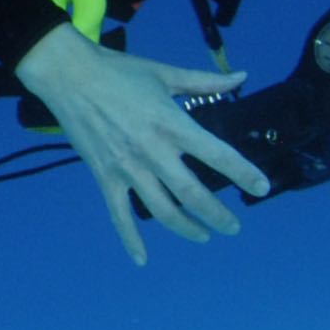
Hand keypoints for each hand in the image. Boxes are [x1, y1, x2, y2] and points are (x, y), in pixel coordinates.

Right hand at [11, 25, 271, 264]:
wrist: (68, 75)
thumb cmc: (119, 71)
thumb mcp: (165, 72)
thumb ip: (205, 81)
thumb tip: (243, 77)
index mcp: (172, 124)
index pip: (217, 154)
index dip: (243, 173)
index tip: (262, 188)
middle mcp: (153, 152)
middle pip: (193, 194)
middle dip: (217, 215)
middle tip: (233, 227)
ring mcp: (127, 168)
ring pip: (163, 210)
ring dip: (187, 228)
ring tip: (204, 236)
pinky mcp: (105, 177)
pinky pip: (119, 215)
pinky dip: (131, 239)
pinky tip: (143, 259)